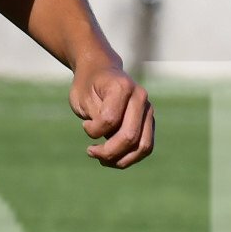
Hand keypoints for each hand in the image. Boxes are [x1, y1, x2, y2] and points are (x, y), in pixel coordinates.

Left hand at [71, 53, 153, 168]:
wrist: (99, 71)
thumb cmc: (87, 86)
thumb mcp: (82, 100)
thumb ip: (97, 120)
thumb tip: (112, 143)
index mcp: (122, 87)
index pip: (110, 120)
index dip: (93, 130)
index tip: (84, 125)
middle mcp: (140, 97)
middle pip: (130, 136)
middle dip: (109, 152)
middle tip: (90, 151)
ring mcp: (148, 109)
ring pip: (143, 146)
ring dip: (121, 159)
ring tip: (103, 160)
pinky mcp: (149, 121)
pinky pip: (145, 146)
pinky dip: (130, 157)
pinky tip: (113, 158)